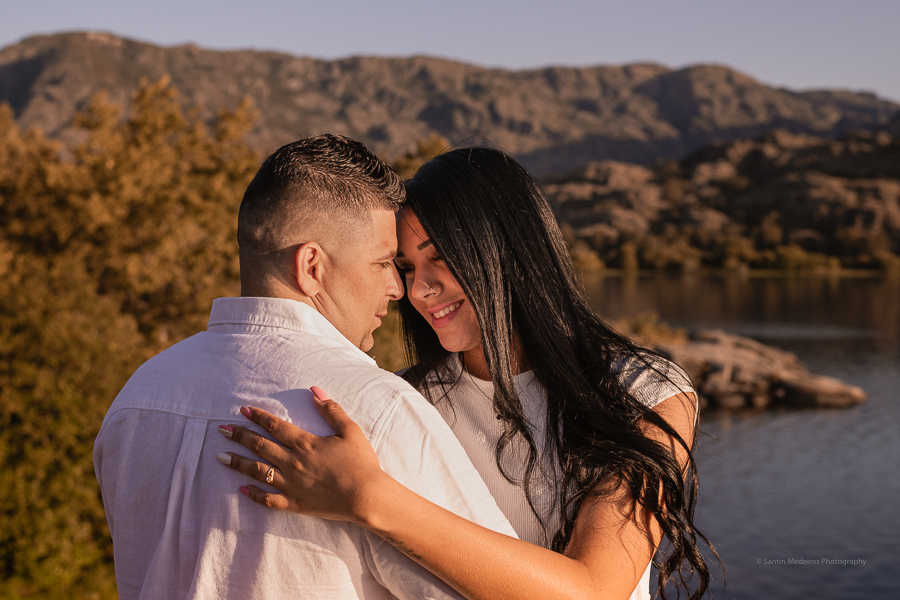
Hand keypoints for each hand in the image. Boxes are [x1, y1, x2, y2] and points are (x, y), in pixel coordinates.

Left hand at [216, 386, 386, 522]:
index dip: (258, 416)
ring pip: (258, 472)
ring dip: (238, 463)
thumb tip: (315, 390)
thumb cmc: (361, 462)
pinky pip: (269, 500)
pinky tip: (241, 489)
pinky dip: (254, 494)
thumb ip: (332, 410)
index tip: (243, 410)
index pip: (275, 426)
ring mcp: (292, 484)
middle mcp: (293, 462)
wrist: (366, 496)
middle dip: (240, 436)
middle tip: (223, 430)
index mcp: (305, 443)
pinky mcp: (295, 503)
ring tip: (221, 456)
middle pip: (260, 446)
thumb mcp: (350, 430)